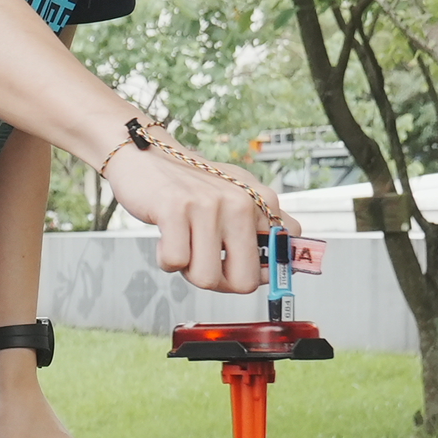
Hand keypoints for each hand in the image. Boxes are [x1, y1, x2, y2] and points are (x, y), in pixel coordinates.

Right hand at [106, 136, 290, 296]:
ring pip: (206, 277)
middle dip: (219, 281)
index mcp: (262, 201)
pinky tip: (166, 237)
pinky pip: (174, 262)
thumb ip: (269, 224)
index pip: (280, 260)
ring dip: (188, 270)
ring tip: (184, 244)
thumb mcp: (240, 195)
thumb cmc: (192, 185)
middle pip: (242, 281)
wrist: (147, 156)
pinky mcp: (175, 209)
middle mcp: (240, 202)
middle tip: (204, 261)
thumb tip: (290, 262)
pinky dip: (165, 259)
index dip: (256, 274)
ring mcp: (208, 205)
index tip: (238, 267)